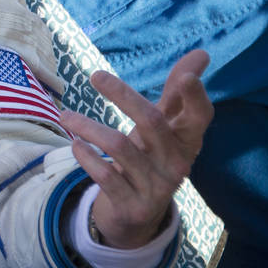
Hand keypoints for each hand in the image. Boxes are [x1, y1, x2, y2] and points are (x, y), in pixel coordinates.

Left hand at [60, 49, 212, 249]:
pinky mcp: (133, 205)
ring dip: (88, 127)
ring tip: (65, 116)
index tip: (186, 77)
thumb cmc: (150, 157)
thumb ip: (176, 93)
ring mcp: (156, 187)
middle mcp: (177, 164)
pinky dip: (86, 157)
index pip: (200, 118)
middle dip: (123, 95)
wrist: (136, 214)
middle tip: (94, 75)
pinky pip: (106, 175)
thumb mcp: (164, 127)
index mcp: (187, 142)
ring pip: (120, 147)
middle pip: (152, 122)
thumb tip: (202, 53)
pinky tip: (75, 145)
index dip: (196, 98)